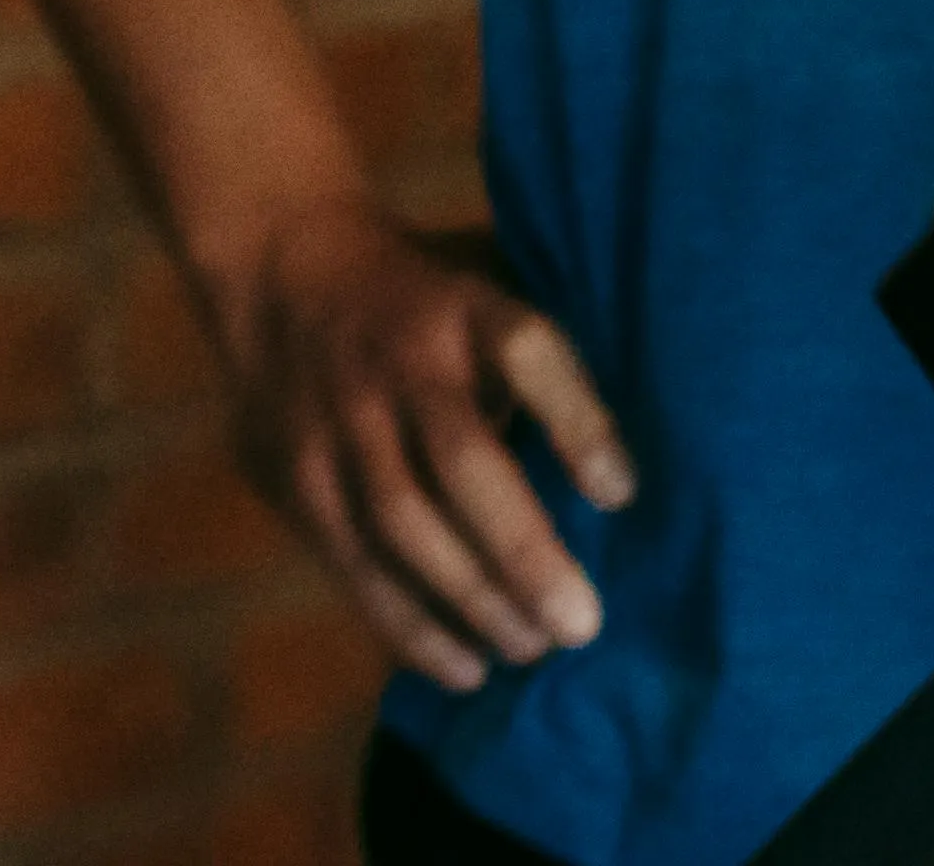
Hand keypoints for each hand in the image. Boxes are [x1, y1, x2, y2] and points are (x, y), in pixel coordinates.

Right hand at [218, 196, 637, 693]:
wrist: (278, 268)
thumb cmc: (424, 292)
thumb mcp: (485, 277)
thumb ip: (545, 345)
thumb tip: (655, 438)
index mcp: (461, 305)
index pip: (526, 348)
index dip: (576, 419)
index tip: (623, 492)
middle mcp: (399, 361)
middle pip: (462, 460)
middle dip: (523, 549)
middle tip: (581, 624)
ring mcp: (339, 421)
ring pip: (404, 523)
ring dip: (473, 598)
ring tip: (533, 649)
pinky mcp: (296, 475)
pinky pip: (354, 562)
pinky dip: (409, 624)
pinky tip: (466, 666)